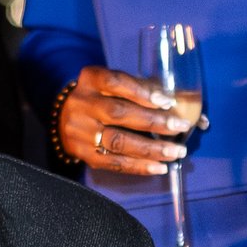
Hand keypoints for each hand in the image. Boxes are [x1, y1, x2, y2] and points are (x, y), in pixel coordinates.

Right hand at [54, 65, 189, 175]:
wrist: (66, 118)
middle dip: (154, 122)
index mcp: (91, 79)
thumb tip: (180, 103)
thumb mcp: (114, 85)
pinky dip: (139, 166)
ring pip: (117, 141)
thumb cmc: (102, 98)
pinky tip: (159, 167)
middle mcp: (82, 103)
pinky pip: (113, 162)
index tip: (167, 102)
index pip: (116, 82)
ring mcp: (80, 131)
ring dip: (150, 149)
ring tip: (175, 152)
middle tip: (180, 127)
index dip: (142, 92)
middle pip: (118, 113)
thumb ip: (142, 90)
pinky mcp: (83, 153)